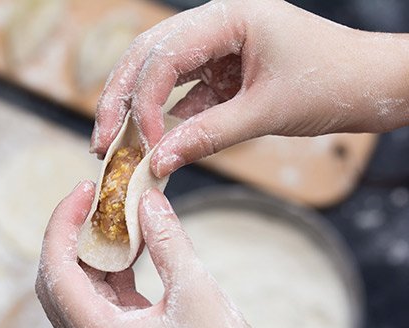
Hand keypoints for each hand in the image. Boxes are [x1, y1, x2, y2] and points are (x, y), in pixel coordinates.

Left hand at [36, 181, 311, 327]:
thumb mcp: (196, 292)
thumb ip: (167, 241)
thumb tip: (146, 199)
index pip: (57, 272)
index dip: (62, 225)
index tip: (82, 190)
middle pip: (60, 282)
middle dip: (72, 236)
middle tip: (94, 199)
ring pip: (82, 290)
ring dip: (95, 251)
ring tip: (116, 216)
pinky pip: (106, 300)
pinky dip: (114, 270)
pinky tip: (134, 246)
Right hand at [90, 0, 408, 177]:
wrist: (373, 86)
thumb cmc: (333, 83)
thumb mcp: (267, 111)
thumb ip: (209, 136)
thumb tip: (159, 164)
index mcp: (228, 15)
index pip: (165, 55)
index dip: (144, 102)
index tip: (143, 145)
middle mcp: (216, 25)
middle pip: (147, 57)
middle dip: (120, 100)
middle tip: (101, 141)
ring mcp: (217, 48)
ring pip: (158, 75)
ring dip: (135, 110)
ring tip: (113, 143)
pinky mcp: (222, 72)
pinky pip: (183, 95)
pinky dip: (167, 120)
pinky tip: (151, 145)